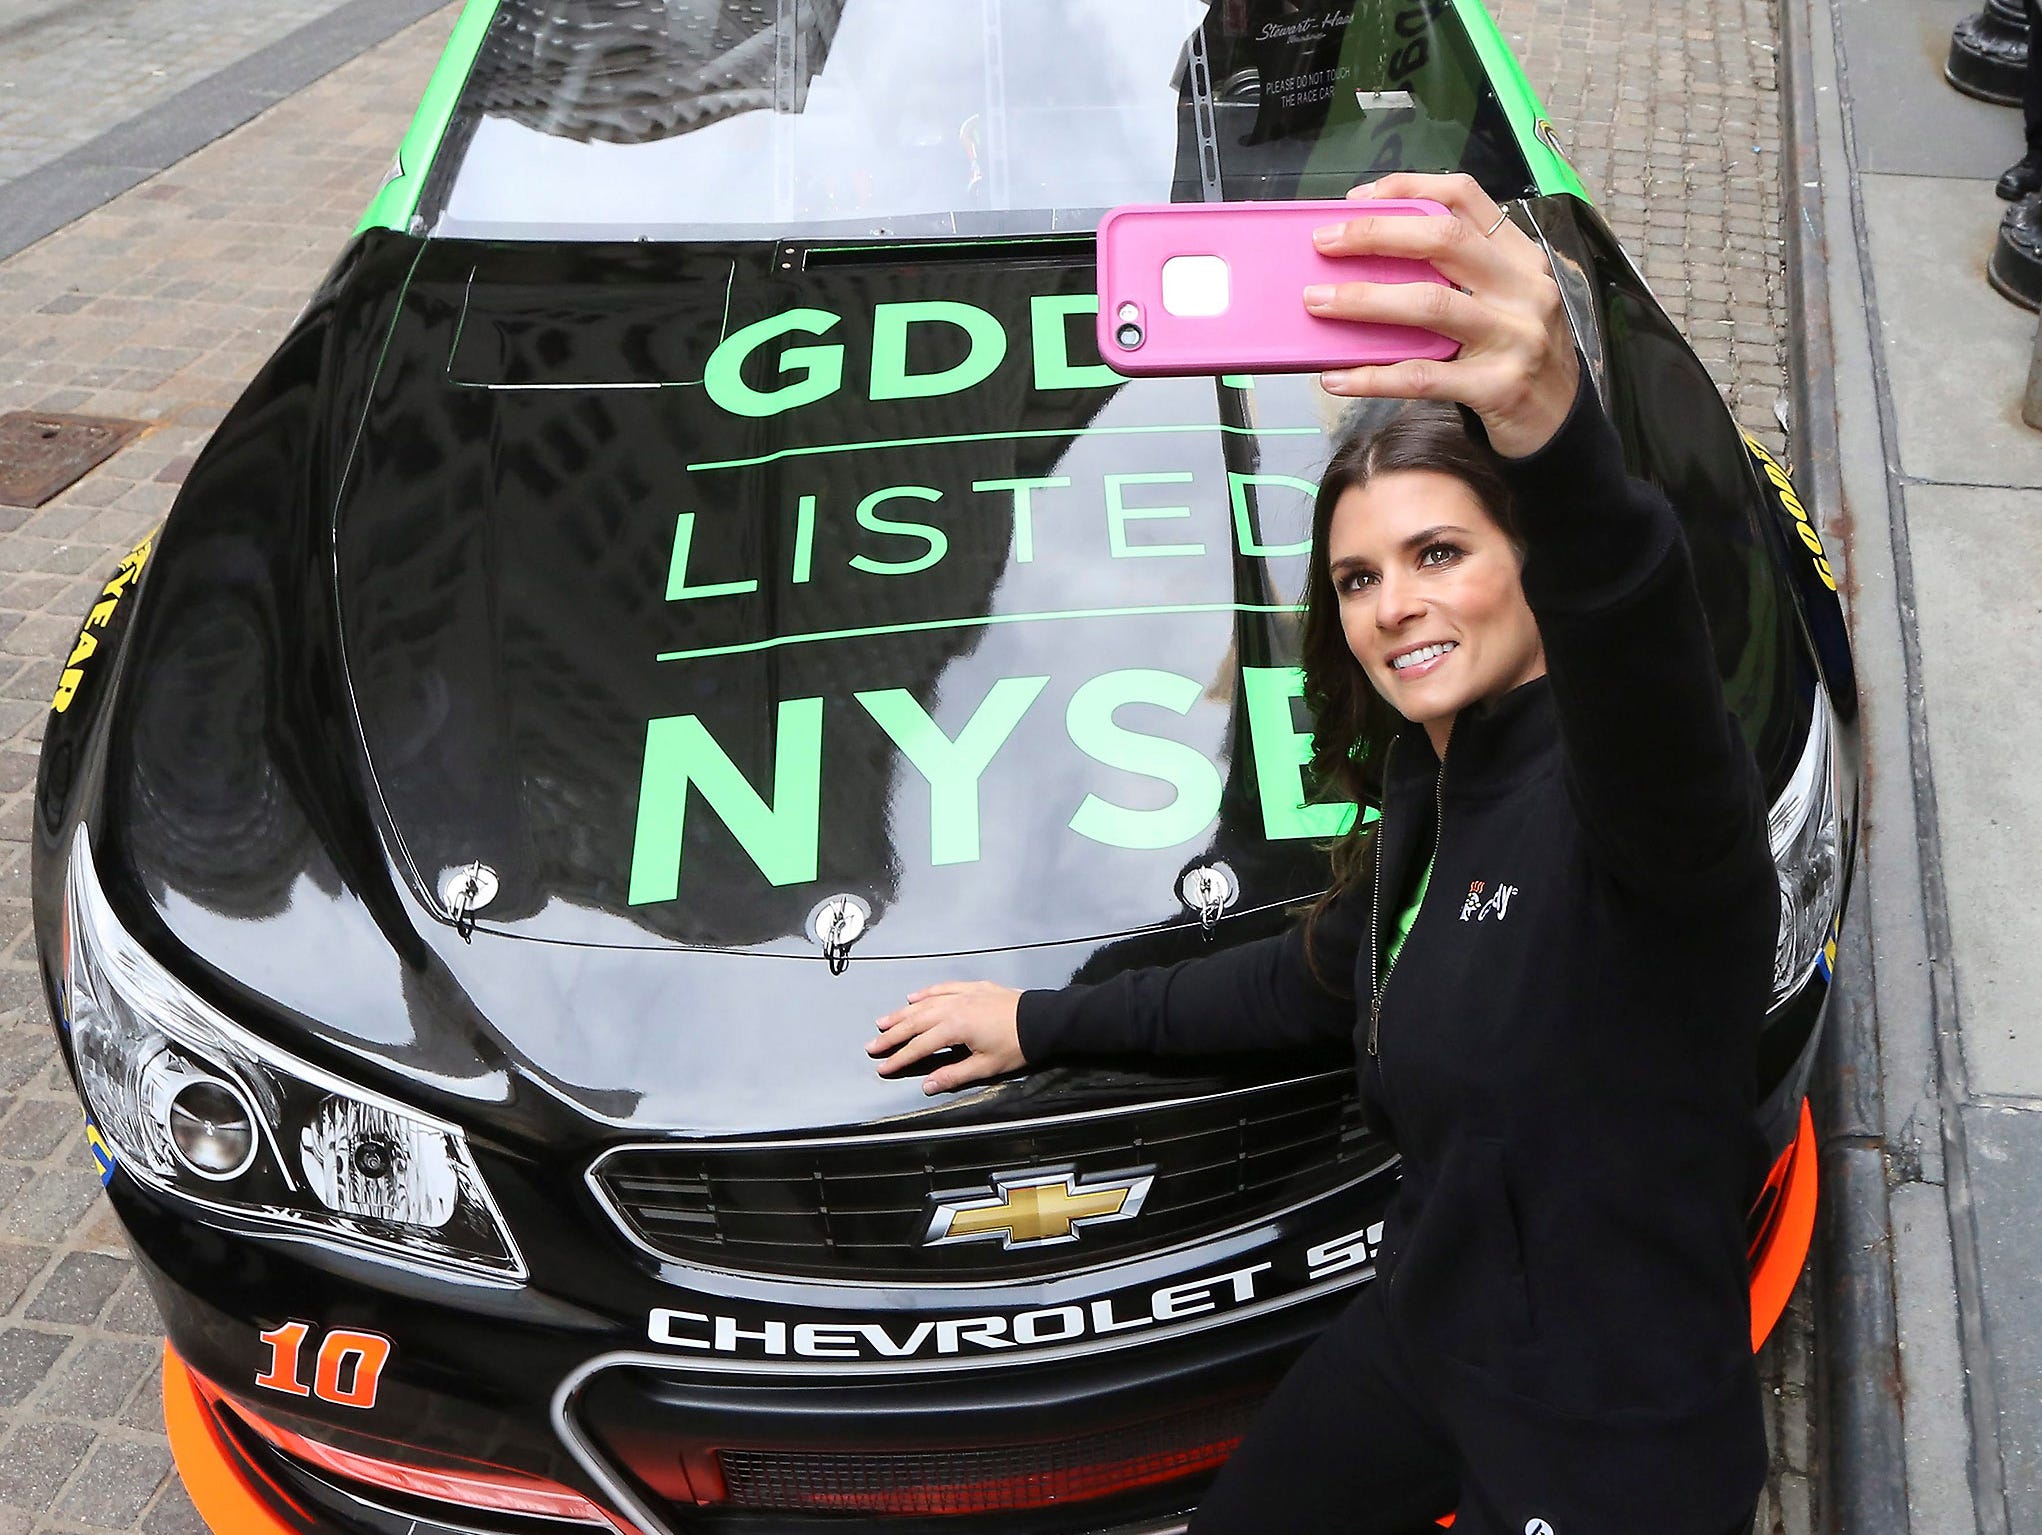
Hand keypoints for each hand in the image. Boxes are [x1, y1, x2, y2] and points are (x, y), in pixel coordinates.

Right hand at [868, 981, 1025, 1093]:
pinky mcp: (973, 988)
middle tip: (872, 1045)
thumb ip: (953, 1075)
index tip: (882, 1067)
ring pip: (924, 1004)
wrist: (1042, 1020)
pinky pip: (942, 988)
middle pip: (915, 1022)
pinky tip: (914, 996)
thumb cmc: (1016, 1046)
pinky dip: (926, 993)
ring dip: (902, 1013)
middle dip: (892, 1035)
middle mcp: (953, 1007)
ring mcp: (962, 995)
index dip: (899, 1058)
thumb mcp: (985, 1066)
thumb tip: (927, 1086)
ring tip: (884, 1022)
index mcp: (954, 1027)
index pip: (919, 1046)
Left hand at [1301, 171, 1579, 458]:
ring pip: (1431, 304)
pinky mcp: (1498, 387)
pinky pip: (1423, 377)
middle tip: (1324, 243)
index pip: (1465, 198)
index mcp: (1519, 257)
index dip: (1409, 187)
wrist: (1559, 421)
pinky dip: (1372, 377)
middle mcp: (1523, 288)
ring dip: (1365, 300)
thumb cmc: (1514, 354)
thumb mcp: (1500, 301)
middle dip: (1377, 234)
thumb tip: (1365, 263)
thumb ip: (1454, 277)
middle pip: (1444, 239)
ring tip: (1317, 302)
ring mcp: (1515, 337)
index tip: (1357, 198)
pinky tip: (1336, 377)